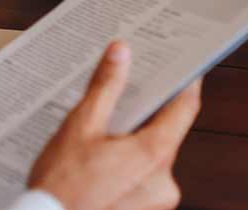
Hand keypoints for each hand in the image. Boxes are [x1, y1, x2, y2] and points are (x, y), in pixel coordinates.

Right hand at [28, 42, 200, 209]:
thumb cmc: (61, 187)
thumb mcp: (80, 127)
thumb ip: (105, 87)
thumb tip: (120, 52)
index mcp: (154, 154)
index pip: (185, 108)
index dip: (186, 83)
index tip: (185, 67)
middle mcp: (164, 181)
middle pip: (166, 134)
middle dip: (147, 117)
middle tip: (127, 100)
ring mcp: (158, 201)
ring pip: (154, 158)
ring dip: (136, 145)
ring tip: (105, 140)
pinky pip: (146, 180)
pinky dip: (131, 168)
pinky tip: (104, 164)